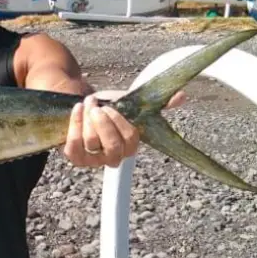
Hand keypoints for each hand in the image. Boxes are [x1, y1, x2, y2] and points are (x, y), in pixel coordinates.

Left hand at [63, 89, 185, 167]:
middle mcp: (112, 157)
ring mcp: (93, 160)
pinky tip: (77, 109)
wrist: (80, 105)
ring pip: (92, 143)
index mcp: (129, 146)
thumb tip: (182, 97)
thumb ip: (156, 103)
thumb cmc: (107, 107)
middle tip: (98, 108)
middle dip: (104, 125)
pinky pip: (74, 145)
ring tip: (87, 104)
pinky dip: (75, 124)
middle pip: (113, 148)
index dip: (120, 124)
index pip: (131, 142)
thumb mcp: (130, 103)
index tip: (111, 106)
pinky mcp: (75, 157)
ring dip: (87, 119)